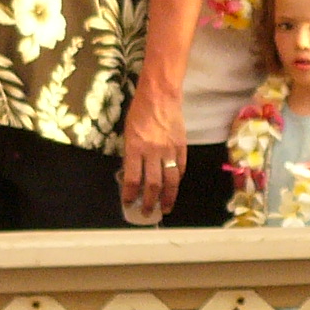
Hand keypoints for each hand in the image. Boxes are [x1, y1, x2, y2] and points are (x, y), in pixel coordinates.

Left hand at [122, 78, 185, 218]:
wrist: (161, 96)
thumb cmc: (139, 111)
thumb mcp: (128, 132)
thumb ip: (131, 153)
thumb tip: (134, 174)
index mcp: (134, 147)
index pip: (132, 178)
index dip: (130, 194)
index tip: (128, 203)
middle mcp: (152, 152)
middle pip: (152, 184)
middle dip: (150, 202)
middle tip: (148, 213)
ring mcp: (169, 150)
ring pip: (169, 181)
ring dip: (168, 198)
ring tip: (166, 208)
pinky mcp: (182, 147)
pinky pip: (180, 168)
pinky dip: (177, 180)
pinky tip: (174, 186)